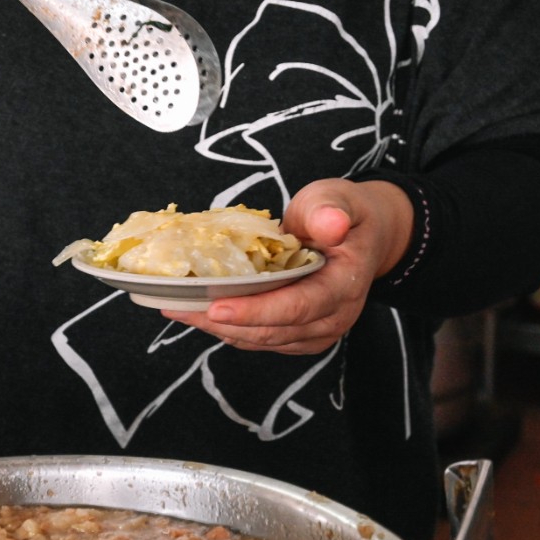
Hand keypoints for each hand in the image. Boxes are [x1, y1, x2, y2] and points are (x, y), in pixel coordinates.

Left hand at [161, 179, 413, 354]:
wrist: (362, 236)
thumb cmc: (343, 213)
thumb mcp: (336, 199)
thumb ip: (330, 211)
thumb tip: (330, 224)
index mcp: (344, 286)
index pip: (296, 307)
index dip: (254, 311)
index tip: (215, 307)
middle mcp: (333, 318)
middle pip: (272, 331)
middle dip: (222, 323)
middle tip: (177, 306)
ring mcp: (317, 332)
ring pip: (261, 340)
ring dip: (218, 329)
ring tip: (178, 309)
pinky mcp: (300, 337)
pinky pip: (261, 339)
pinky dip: (229, 329)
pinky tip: (199, 314)